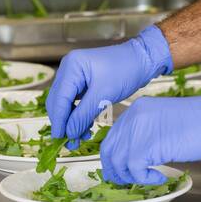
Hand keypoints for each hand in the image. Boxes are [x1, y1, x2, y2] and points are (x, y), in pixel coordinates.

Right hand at [47, 25, 172, 146]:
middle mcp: (69, 68)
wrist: (142, 59)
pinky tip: (85, 126)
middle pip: (58, 101)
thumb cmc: (126, 70)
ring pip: (65, 103)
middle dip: (64, 122)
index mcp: (71, 66)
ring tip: (81, 136)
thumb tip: (69, 133)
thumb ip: (83, 115)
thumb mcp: (104, 94)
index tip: (59, 139)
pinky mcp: (82, 81)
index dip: (58, 121)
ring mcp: (74, 74)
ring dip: (71, 120)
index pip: (59, 99)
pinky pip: (74, 101)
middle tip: (70, 142)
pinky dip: (78, 114)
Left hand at [98, 85, 200, 184]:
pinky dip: (144, 179)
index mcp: (137, 110)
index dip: (114, 157)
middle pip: (109, 150)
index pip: (112, 137)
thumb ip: (145, 134)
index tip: (121, 170)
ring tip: (147, 179)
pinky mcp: (150, 146)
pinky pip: (134, 170)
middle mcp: (134, 117)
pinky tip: (158, 177)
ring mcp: (140, 130)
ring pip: (119, 162)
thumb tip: (133, 156)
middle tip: (128, 181)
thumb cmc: (200, 122)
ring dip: (131, 177)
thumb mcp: (164, 122)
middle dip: (116, 170)